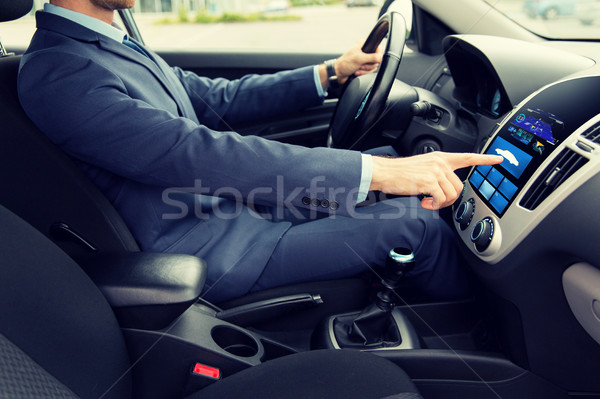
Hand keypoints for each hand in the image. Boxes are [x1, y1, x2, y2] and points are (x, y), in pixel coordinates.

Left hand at [319, 43, 381, 87]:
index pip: (378, 48)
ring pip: (373, 66)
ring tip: (357, 69)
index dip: (377, 55)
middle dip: (368, 65)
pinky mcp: (363, 67)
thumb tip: (381, 57)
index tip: (374, 60)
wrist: (338, 74)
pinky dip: (363, 73)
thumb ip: (371, 57)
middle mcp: (365, 51)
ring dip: (365, 70)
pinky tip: (357, 72)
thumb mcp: (359, 59)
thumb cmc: (344, 64)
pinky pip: (369, 71)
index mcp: (363, 45)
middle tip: (361, 65)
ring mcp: (364, 60)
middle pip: (376, 59)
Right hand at [370, 152, 503, 209]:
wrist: (385, 172)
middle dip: (449, 199)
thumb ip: (437, 172)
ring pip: (451, 195)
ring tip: (427, 201)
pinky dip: (433, 206)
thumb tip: (444, 188)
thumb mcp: (422, 166)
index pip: (467, 157)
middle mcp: (440, 163)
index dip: (485, 159)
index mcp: (440, 158)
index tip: (498, 159)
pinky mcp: (430, 182)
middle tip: (435, 202)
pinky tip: (424, 202)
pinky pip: (441, 200)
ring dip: (440, 204)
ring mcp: (436, 172)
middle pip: (459, 187)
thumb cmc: (399, 172)